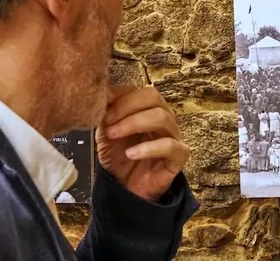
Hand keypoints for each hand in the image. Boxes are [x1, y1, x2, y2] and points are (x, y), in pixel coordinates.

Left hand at [96, 85, 189, 202]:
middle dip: (127, 106)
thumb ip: (106, 112)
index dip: (120, 96)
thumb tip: (103, 93)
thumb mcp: (106, 132)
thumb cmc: (118, 158)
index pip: (140, 90)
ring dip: (134, 123)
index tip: (100, 106)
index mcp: (148, 109)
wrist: (125, 189)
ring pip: (162, 117)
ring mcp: (173, 136)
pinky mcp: (179, 156)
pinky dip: (148, 148)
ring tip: (114, 135)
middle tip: (108, 121)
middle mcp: (164, 118)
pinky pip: (170, 146)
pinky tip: (131, 154)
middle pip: (154, 97)